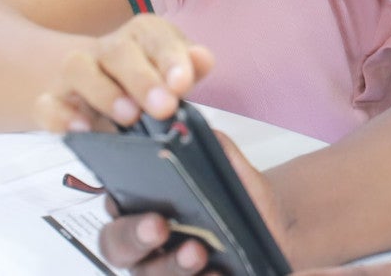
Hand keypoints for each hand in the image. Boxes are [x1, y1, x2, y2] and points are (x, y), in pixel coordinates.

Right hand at [32, 15, 215, 131]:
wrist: (89, 90)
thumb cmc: (144, 85)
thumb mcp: (171, 77)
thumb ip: (189, 69)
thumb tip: (202, 58)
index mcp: (143, 37)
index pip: (158, 37)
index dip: (172, 59)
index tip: (183, 84)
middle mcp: (108, 50)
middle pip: (120, 51)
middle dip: (143, 79)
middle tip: (164, 107)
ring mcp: (76, 74)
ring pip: (78, 67)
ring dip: (104, 92)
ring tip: (129, 117)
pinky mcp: (52, 101)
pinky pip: (47, 104)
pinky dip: (61, 116)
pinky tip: (81, 129)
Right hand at [96, 129, 285, 274]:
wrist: (277, 230)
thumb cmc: (240, 200)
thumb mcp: (233, 171)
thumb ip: (217, 149)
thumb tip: (197, 129)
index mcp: (142, 206)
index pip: (113, 209)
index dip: (121, 211)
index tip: (149, 210)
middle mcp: (144, 243)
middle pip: (117, 247)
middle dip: (135, 238)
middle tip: (159, 227)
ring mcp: (162, 268)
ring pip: (150, 273)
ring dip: (171, 265)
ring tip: (198, 252)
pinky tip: (218, 273)